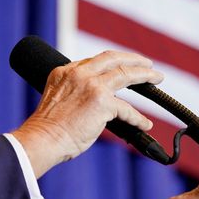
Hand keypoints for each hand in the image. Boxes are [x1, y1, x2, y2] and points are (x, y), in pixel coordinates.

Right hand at [12, 50, 163, 177]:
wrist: (42, 139)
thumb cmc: (47, 128)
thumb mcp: (56, 98)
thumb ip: (73, 92)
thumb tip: (95, 103)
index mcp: (64, 71)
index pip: (94, 61)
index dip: (112, 63)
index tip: (122, 66)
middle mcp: (78, 73)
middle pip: (113, 58)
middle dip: (133, 59)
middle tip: (147, 64)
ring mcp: (91, 86)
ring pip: (126, 73)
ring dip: (145, 75)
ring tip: (157, 78)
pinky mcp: (102, 102)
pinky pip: (127, 109)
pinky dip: (138, 118)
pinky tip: (144, 124)